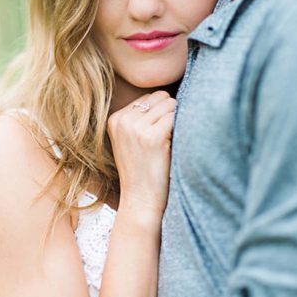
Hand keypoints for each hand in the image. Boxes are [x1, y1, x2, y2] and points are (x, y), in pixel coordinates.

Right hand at [107, 91, 175, 219]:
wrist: (140, 201)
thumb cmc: (143, 171)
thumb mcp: (131, 140)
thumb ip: (142, 117)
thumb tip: (169, 95)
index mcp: (115, 118)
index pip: (150, 96)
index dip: (162, 113)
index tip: (160, 134)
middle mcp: (123, 120)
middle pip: (162, 97)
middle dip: (171, 114)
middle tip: (168, 138)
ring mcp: (136, 128)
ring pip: (171, 104)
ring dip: (177, 121)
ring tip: (170, 143)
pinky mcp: (152, 137)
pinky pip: (177, 117)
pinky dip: (181, 128)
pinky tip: (174, 145)